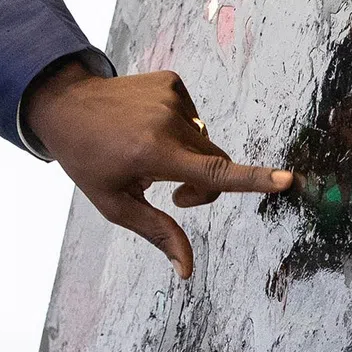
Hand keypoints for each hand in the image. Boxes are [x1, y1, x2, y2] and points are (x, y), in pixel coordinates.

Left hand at [21, 63, 289, 278]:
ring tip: (150, 155)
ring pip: (204, 141)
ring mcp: (171, 96)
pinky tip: (149, 128)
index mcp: (154, 153)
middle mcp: (167, 121)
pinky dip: (180, 129)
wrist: (65, 105)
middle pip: (216, 163)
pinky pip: (193, 116)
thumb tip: (187, 270)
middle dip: (204, 184)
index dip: (253, 180)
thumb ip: (157, 232)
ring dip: (189, 156)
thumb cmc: (88, 159)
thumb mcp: (114, 203)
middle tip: (173, 195)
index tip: (286, 179)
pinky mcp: (172, 81)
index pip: (213, 172)